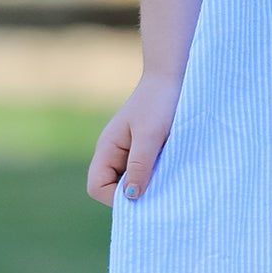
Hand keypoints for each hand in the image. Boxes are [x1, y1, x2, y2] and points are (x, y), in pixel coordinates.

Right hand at [86, 71, 183, 206]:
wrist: (175, 75)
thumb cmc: (160, 101)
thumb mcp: (151, 134)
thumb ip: (139, 165)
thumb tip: (131, 197)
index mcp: (107, 148)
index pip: (97, 187)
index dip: (115, 197)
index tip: (143, 191)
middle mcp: (114, 153)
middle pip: (113, 188)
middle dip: (134, 193)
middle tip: (159, 185)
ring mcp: (130, 151)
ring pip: (131, 181)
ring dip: (148, 183)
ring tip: (167, 174)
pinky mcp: (146, 149)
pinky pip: (145, 171)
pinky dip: (156, 174)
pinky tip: (171, 166)